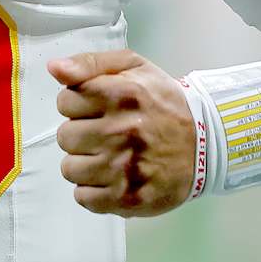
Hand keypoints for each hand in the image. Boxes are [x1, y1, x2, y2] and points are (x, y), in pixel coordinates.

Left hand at [48, 49, 196, 216]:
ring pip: (70, 168)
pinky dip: (93, 190)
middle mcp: (121, 131)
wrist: (206, 144)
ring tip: (108, 156)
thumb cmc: (163, 102)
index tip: (95, 108)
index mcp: (121, 95)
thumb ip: (90, 63)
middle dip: (80, 134)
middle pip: (65, 137)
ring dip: (84, 163)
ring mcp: (124, 168)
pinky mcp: (128, 198)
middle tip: (104, 133)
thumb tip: (55, 69)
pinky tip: (111, 177)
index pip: (65, 101)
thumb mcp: (133, 67)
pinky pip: (83, 197)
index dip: (77, 104)